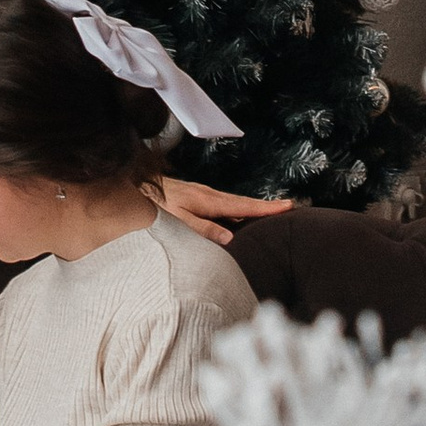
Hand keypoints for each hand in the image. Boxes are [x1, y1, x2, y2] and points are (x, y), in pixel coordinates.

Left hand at [147, 173, 292, 248]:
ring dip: (253, 207)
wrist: (135, 188)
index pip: (244, 206)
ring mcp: (203, 195)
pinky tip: (238, 216)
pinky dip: (237, 208)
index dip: (267, 208)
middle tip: (290, 207)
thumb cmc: (154, 207)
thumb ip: (204, 229)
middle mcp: (209, 195)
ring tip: (272, 212)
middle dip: (267, 205)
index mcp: (208, 201)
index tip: (288, 206)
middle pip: (244, 202)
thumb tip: (232, 238)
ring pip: (234, 203)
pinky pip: (224, 204)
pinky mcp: (197, 197)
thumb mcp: (178, 221)